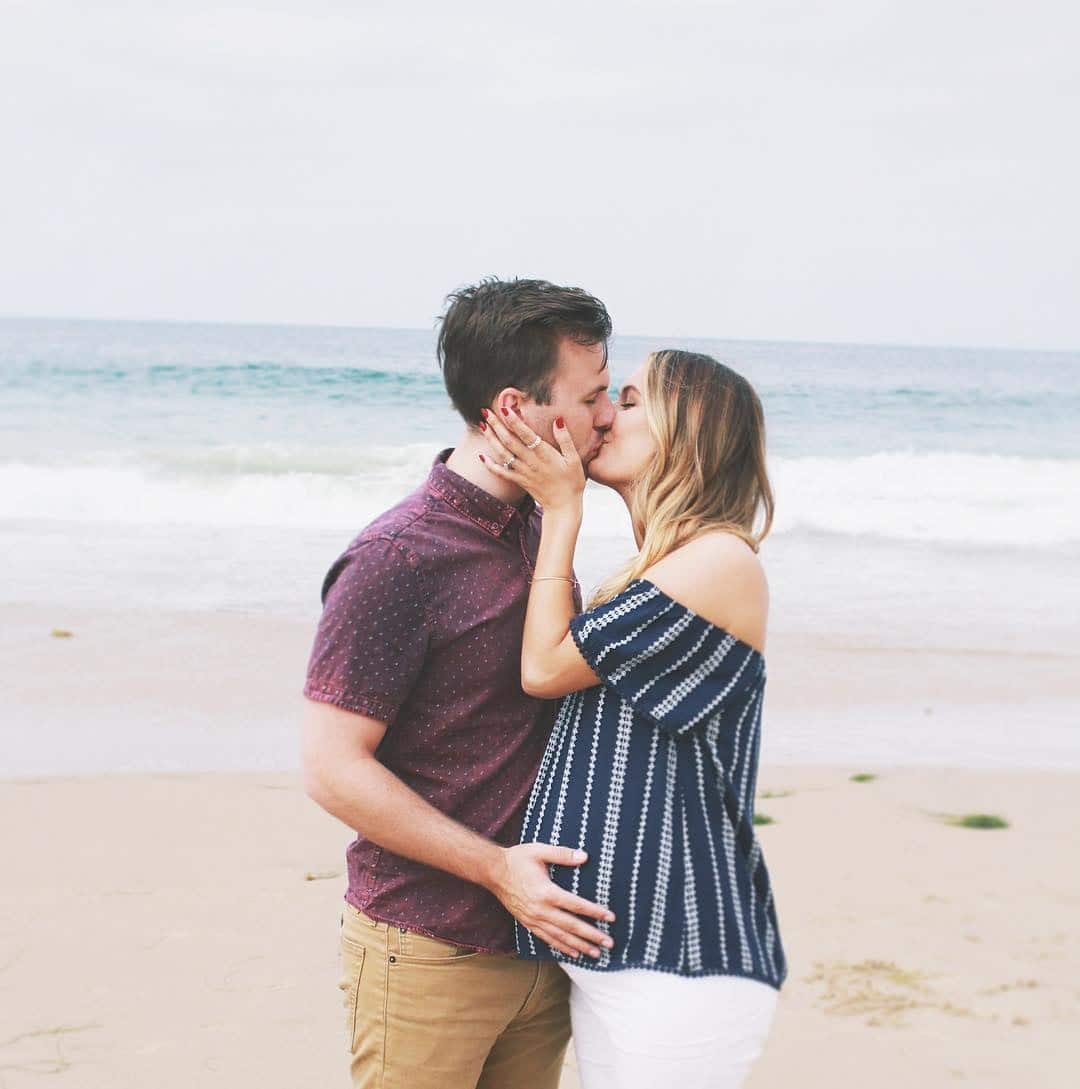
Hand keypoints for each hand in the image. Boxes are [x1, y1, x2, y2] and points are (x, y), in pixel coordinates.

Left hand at [479, 408, 584, 513]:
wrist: (564, 506)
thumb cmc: (572, 481)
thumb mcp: (574, 458)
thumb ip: (565, 439)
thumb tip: (558, 420)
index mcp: (544, 454)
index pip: (526, 434)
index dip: (514, 422)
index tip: (504, 409)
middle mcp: (531, 462)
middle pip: (510, 441)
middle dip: (497, 426)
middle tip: (485, 412)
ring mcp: (523, 472)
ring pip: (503, 454)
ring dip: (491, 440)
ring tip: (482, 426)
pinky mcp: (520, 482)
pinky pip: (502, 473)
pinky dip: (490, 465)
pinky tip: (481, 456)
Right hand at [488, 843, 614, 958]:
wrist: (493, 872)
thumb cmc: (518, 859)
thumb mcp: (539, 850)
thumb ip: (562, 854)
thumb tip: (585, 856)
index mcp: (546, 892)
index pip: (576, 905)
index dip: (594, 912)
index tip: (610, 918)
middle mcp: (541, 910)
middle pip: (571, 926)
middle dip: (592, 936)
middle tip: (609, 943)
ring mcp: (534, 919)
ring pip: (560, 937)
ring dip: (579, 946)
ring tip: (596, 954)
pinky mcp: (528, 923)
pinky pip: (547, 939)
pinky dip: (561, 947)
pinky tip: (573, 953)